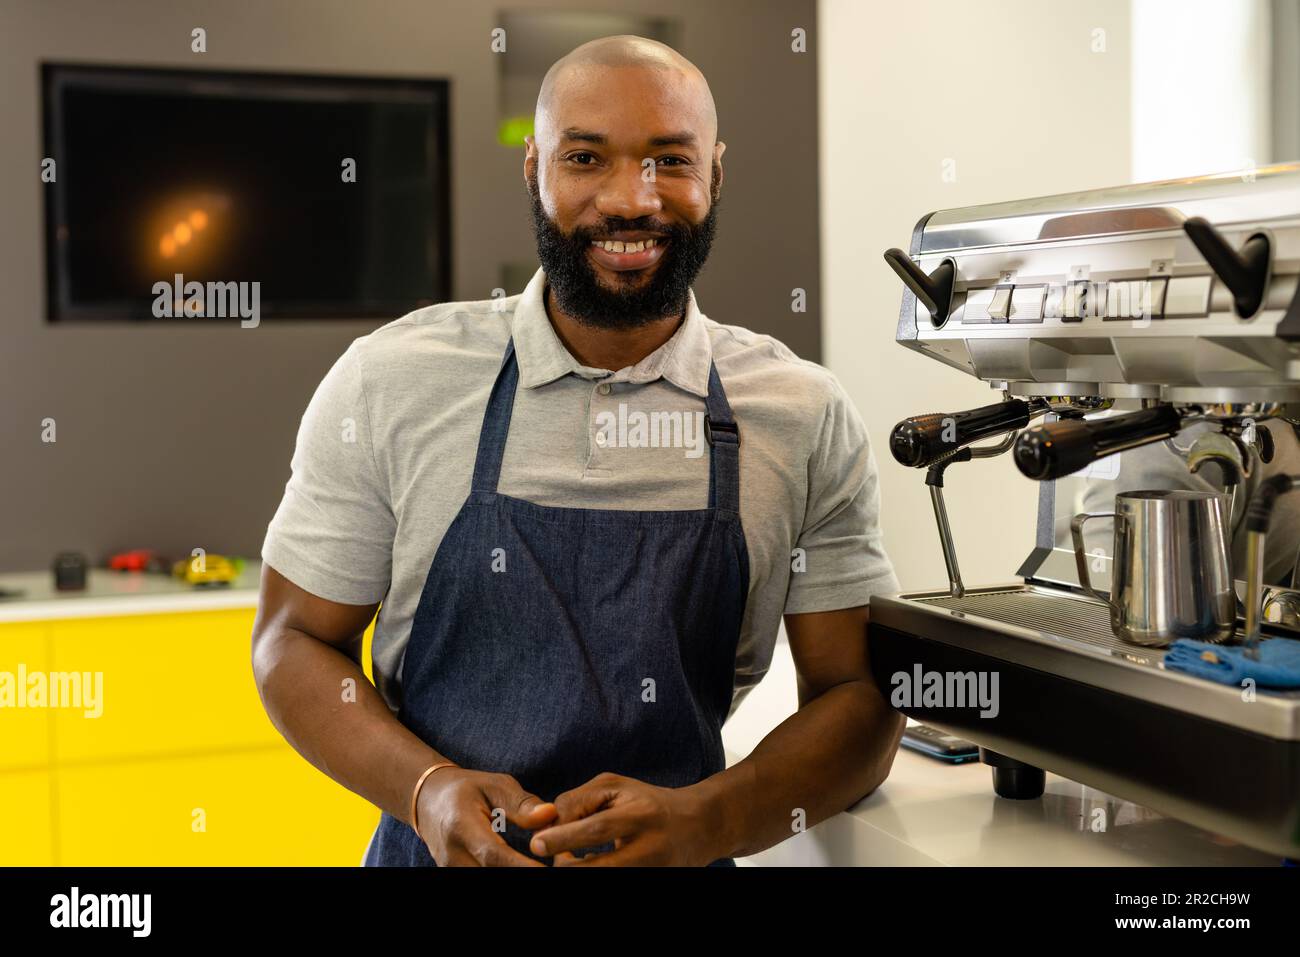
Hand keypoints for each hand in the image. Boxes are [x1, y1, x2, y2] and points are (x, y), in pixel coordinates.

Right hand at [416, 768, 557, 865]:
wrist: (428, 802)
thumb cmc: (467, 790)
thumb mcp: (494, 785)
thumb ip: (523, 803)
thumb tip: (551, 815)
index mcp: (461, 826)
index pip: (493, 854)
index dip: (521, 866)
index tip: (546, 869)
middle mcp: (452, 855)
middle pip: (491, 874)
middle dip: (523, 873)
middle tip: (556, 867)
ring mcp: (450, 870)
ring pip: (486, 880)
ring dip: (515, 875)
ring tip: (542, 866)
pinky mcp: (455, 877)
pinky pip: (482, 879)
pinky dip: (505, 873)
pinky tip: (525, 866)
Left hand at [529, 772, 723, 865]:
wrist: (697, 827)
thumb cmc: (646, 802)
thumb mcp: (615, 787)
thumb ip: (579, 800)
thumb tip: (547, 825)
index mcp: (640, 815)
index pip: (597, 829)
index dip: (564, 837)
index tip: (536, 842)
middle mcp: (648, 849)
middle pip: (600, 868)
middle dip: (566, 867)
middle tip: (546, 858)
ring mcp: (649, 871)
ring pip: (606, 879)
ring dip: (577, 872)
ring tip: (566, 860)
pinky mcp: (650, 881)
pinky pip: (612, 883)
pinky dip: (594, 875)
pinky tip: (585, 863)